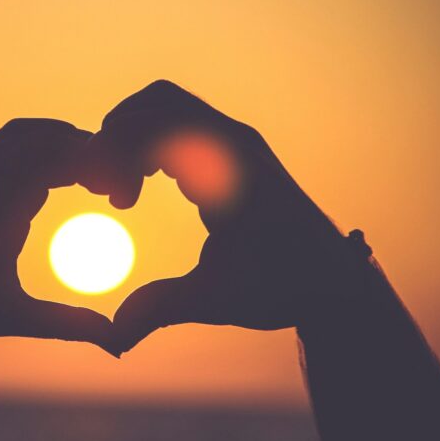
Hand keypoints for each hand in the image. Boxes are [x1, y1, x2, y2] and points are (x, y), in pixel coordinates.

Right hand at [86, 81, 362, 352]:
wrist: (333, 279)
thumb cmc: (281, 287)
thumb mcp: (215, 299)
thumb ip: (159, 309)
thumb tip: (111, 338)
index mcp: (229, 169)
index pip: (156, 126)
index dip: (117, 155)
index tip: (115, 204)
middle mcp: (234, 143)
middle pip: (157, 102)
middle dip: (118, 137)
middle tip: (106, 190)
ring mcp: (236, 142)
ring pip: (168, 107)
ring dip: (135, 138)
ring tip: (123, 194)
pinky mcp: (234, 152)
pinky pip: (182, 125)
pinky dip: (152, 145)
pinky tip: (144, 189)